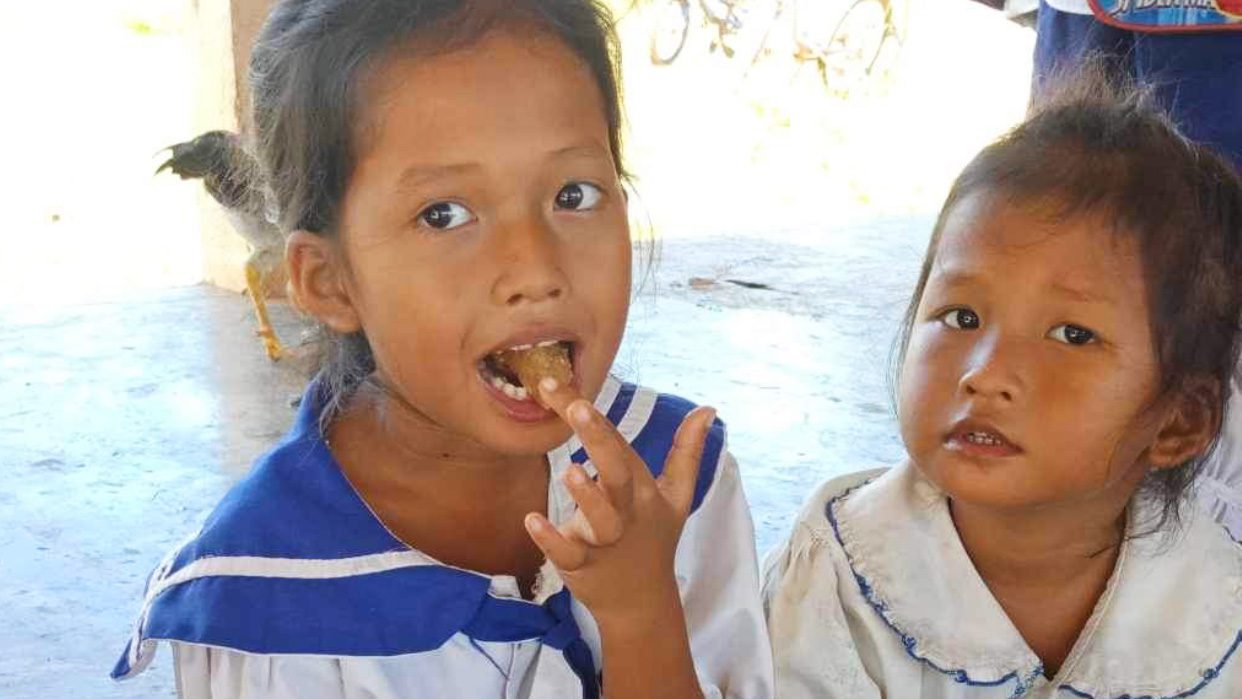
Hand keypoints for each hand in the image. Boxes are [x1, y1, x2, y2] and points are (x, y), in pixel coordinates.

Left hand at [524, 377, 715, 627]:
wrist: (641, 602)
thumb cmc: (654, 538)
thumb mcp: (677, 496)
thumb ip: (687, 452)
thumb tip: (708, 409)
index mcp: (643, 490)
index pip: (616, 444)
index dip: (593, 416)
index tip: (560, 384)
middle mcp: (627, 511)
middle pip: (617, 473)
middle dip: (598, 439)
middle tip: (576, 407)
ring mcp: (606, 541)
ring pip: (600, 518)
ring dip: (587, 496)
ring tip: (570, 470)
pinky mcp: (583, 567)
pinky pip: (567, 554)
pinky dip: (551, 540)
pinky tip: (533, 520)